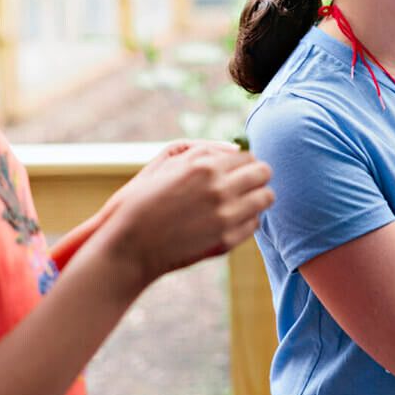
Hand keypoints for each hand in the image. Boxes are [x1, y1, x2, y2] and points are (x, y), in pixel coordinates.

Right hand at [94, 143, 273, 290]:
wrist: (128, 247)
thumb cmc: (141, 202)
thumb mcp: (165, 165)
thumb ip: (202, 151)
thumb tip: (235, 148)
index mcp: (205, 167)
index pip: (248, 156)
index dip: (243, 163)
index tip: (236, 170)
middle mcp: (220, 190)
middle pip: (263, 173)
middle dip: (256, 176)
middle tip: (244, 184)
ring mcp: (225, 217)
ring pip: (265, 198)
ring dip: (256, 197)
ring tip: (241, 202)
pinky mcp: (227, 240)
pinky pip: (255, 223)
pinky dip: (247, 220)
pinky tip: (230, 221)